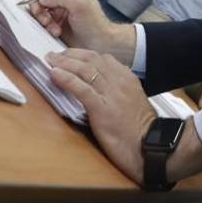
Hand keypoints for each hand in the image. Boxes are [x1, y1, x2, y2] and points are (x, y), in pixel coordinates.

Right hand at [27, 0, 116, 51]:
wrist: (97, 44)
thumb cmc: (95, 24)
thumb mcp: (81, 5)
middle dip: (39, 1)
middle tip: (40, 11)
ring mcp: (57, 5)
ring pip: (38, 4)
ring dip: (41, 15)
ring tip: (50, 24)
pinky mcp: (53, 18)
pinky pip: (40, 17)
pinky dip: (44, 24)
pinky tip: (55, 30)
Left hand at [47, 48, 154, 183]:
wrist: (151, 147)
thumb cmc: (142, 132)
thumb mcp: (133, 104)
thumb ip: (120, 92)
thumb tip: (103, 89)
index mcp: (127, 79)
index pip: (103, 58)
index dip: (83, 54)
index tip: (70, 54)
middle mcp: (119, 81)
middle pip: (91, 60)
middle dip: (70, 55)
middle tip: (54, 55)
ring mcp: (111, 94)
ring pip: (85, 70)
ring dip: (64, 63)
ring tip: (50, 61)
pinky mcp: (102, 109)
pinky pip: (81, 88)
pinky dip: (66, 79)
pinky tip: (54, 74)